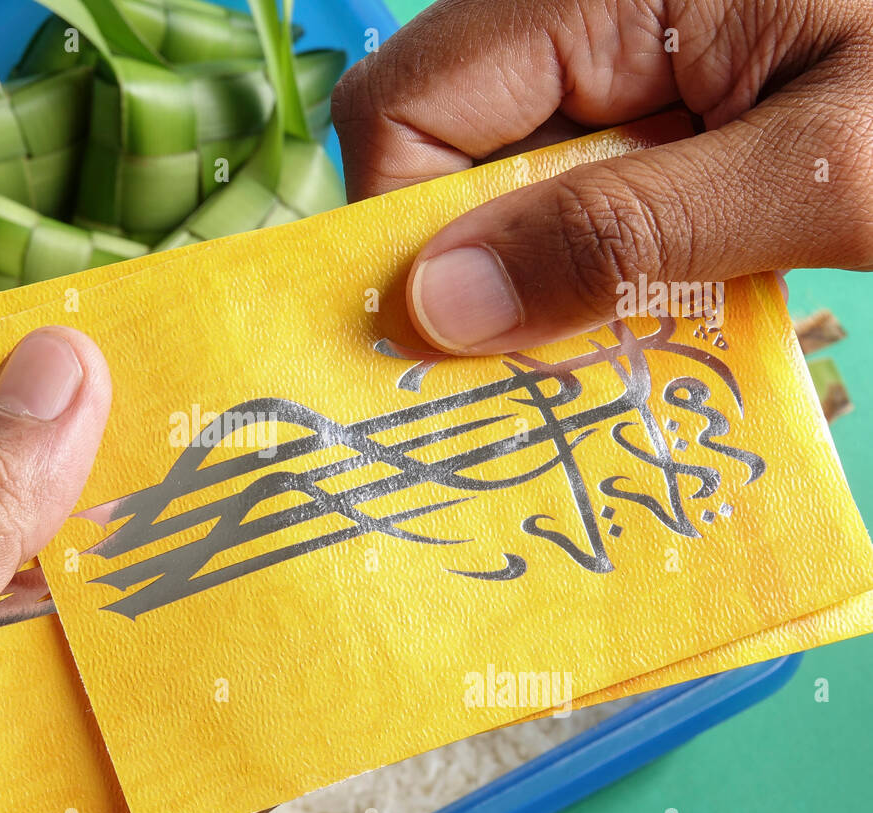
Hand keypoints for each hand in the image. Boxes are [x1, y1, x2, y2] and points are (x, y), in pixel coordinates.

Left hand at [0, 327, 250, 812]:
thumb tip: (58, 375)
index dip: (18, 418)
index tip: (132, 373)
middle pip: (10, 587)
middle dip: (119, 546)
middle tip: (233, 483)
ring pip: (67, 707)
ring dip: (163, 671)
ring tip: (266, 605)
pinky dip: (177, 800)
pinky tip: (244, 757)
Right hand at [333, 0, 872, 352]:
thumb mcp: (824, 169)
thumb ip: (626, 234)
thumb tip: (438, 309)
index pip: (403, 111)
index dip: (403, 234)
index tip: (464, 346)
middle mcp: (582, 7)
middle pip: (442, 152)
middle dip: (486, 271)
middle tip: (564, 363)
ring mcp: (625, 49)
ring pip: (511, 180)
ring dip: (557, 278)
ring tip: (644, 332)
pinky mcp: (669, 87)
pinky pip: (586, 183)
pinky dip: (612, 259)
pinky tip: (681, 295)